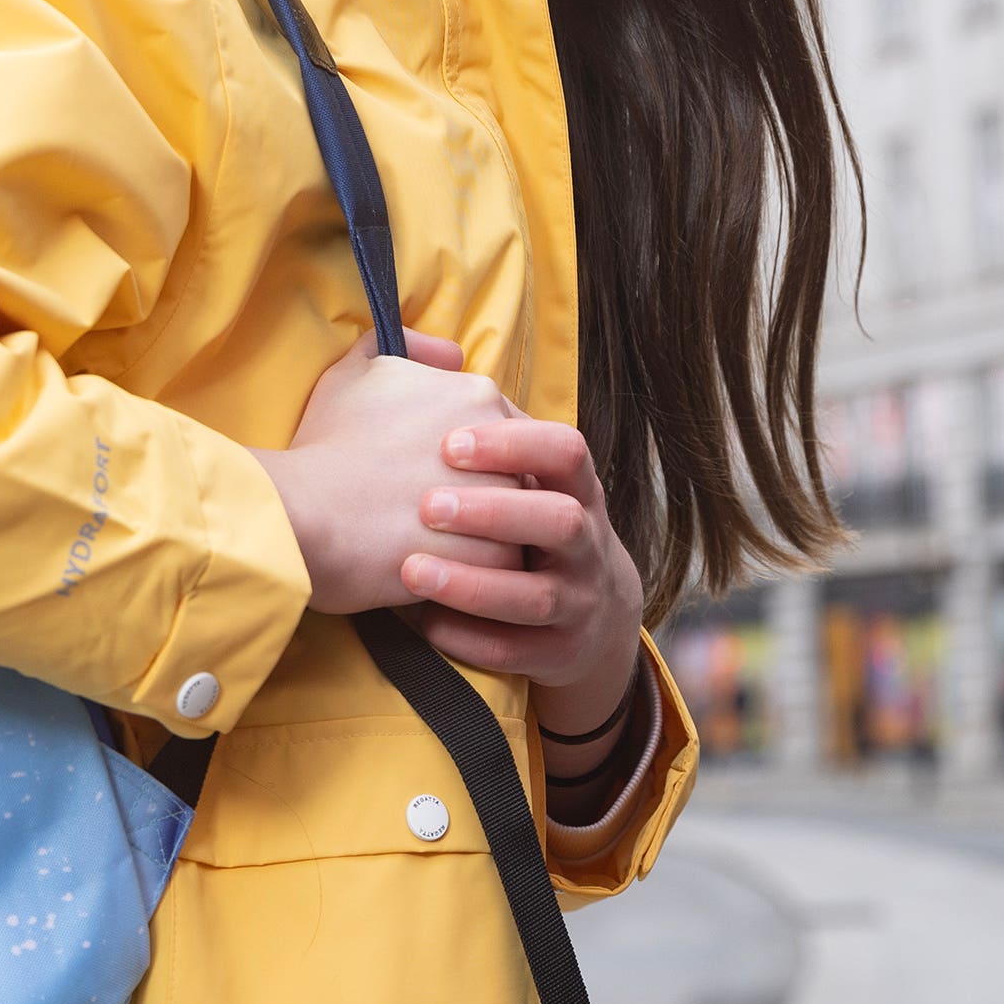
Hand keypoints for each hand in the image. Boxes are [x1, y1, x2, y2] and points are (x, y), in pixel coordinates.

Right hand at [255, 332, 531, 615]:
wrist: (302, 512)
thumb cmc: (323, 444)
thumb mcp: (354, 371)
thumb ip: (408, 347)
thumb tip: (450, 352)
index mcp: (477, 396)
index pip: (509, 430)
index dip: (479, 458)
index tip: (445, 474)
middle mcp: (502, 444)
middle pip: (519, 475)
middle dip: (491, 494)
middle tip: (440, 511)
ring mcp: (502, 504)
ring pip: (518, 524)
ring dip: (489, 536)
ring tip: (442, 546)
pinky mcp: (492, 560)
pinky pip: (503, 571)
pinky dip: (478, 575)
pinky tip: (442, 572)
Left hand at [404, 416, 644, 736]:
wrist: (592, 612)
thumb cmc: (529, 521)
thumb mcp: (527, 473)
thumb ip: (484, 420)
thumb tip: (434, 350)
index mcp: (577, 489)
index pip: (566, 452)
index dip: (514, 445)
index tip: (450, 443)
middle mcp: (586, 543)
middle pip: (560, 521)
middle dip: (494, 512)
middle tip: (427, 504)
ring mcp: (577, 601)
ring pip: (534, 595)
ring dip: (472, 583)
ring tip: (410, 569)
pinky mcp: (558, 653)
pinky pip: (516, 651)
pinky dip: (470, 637)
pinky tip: (422, 621)